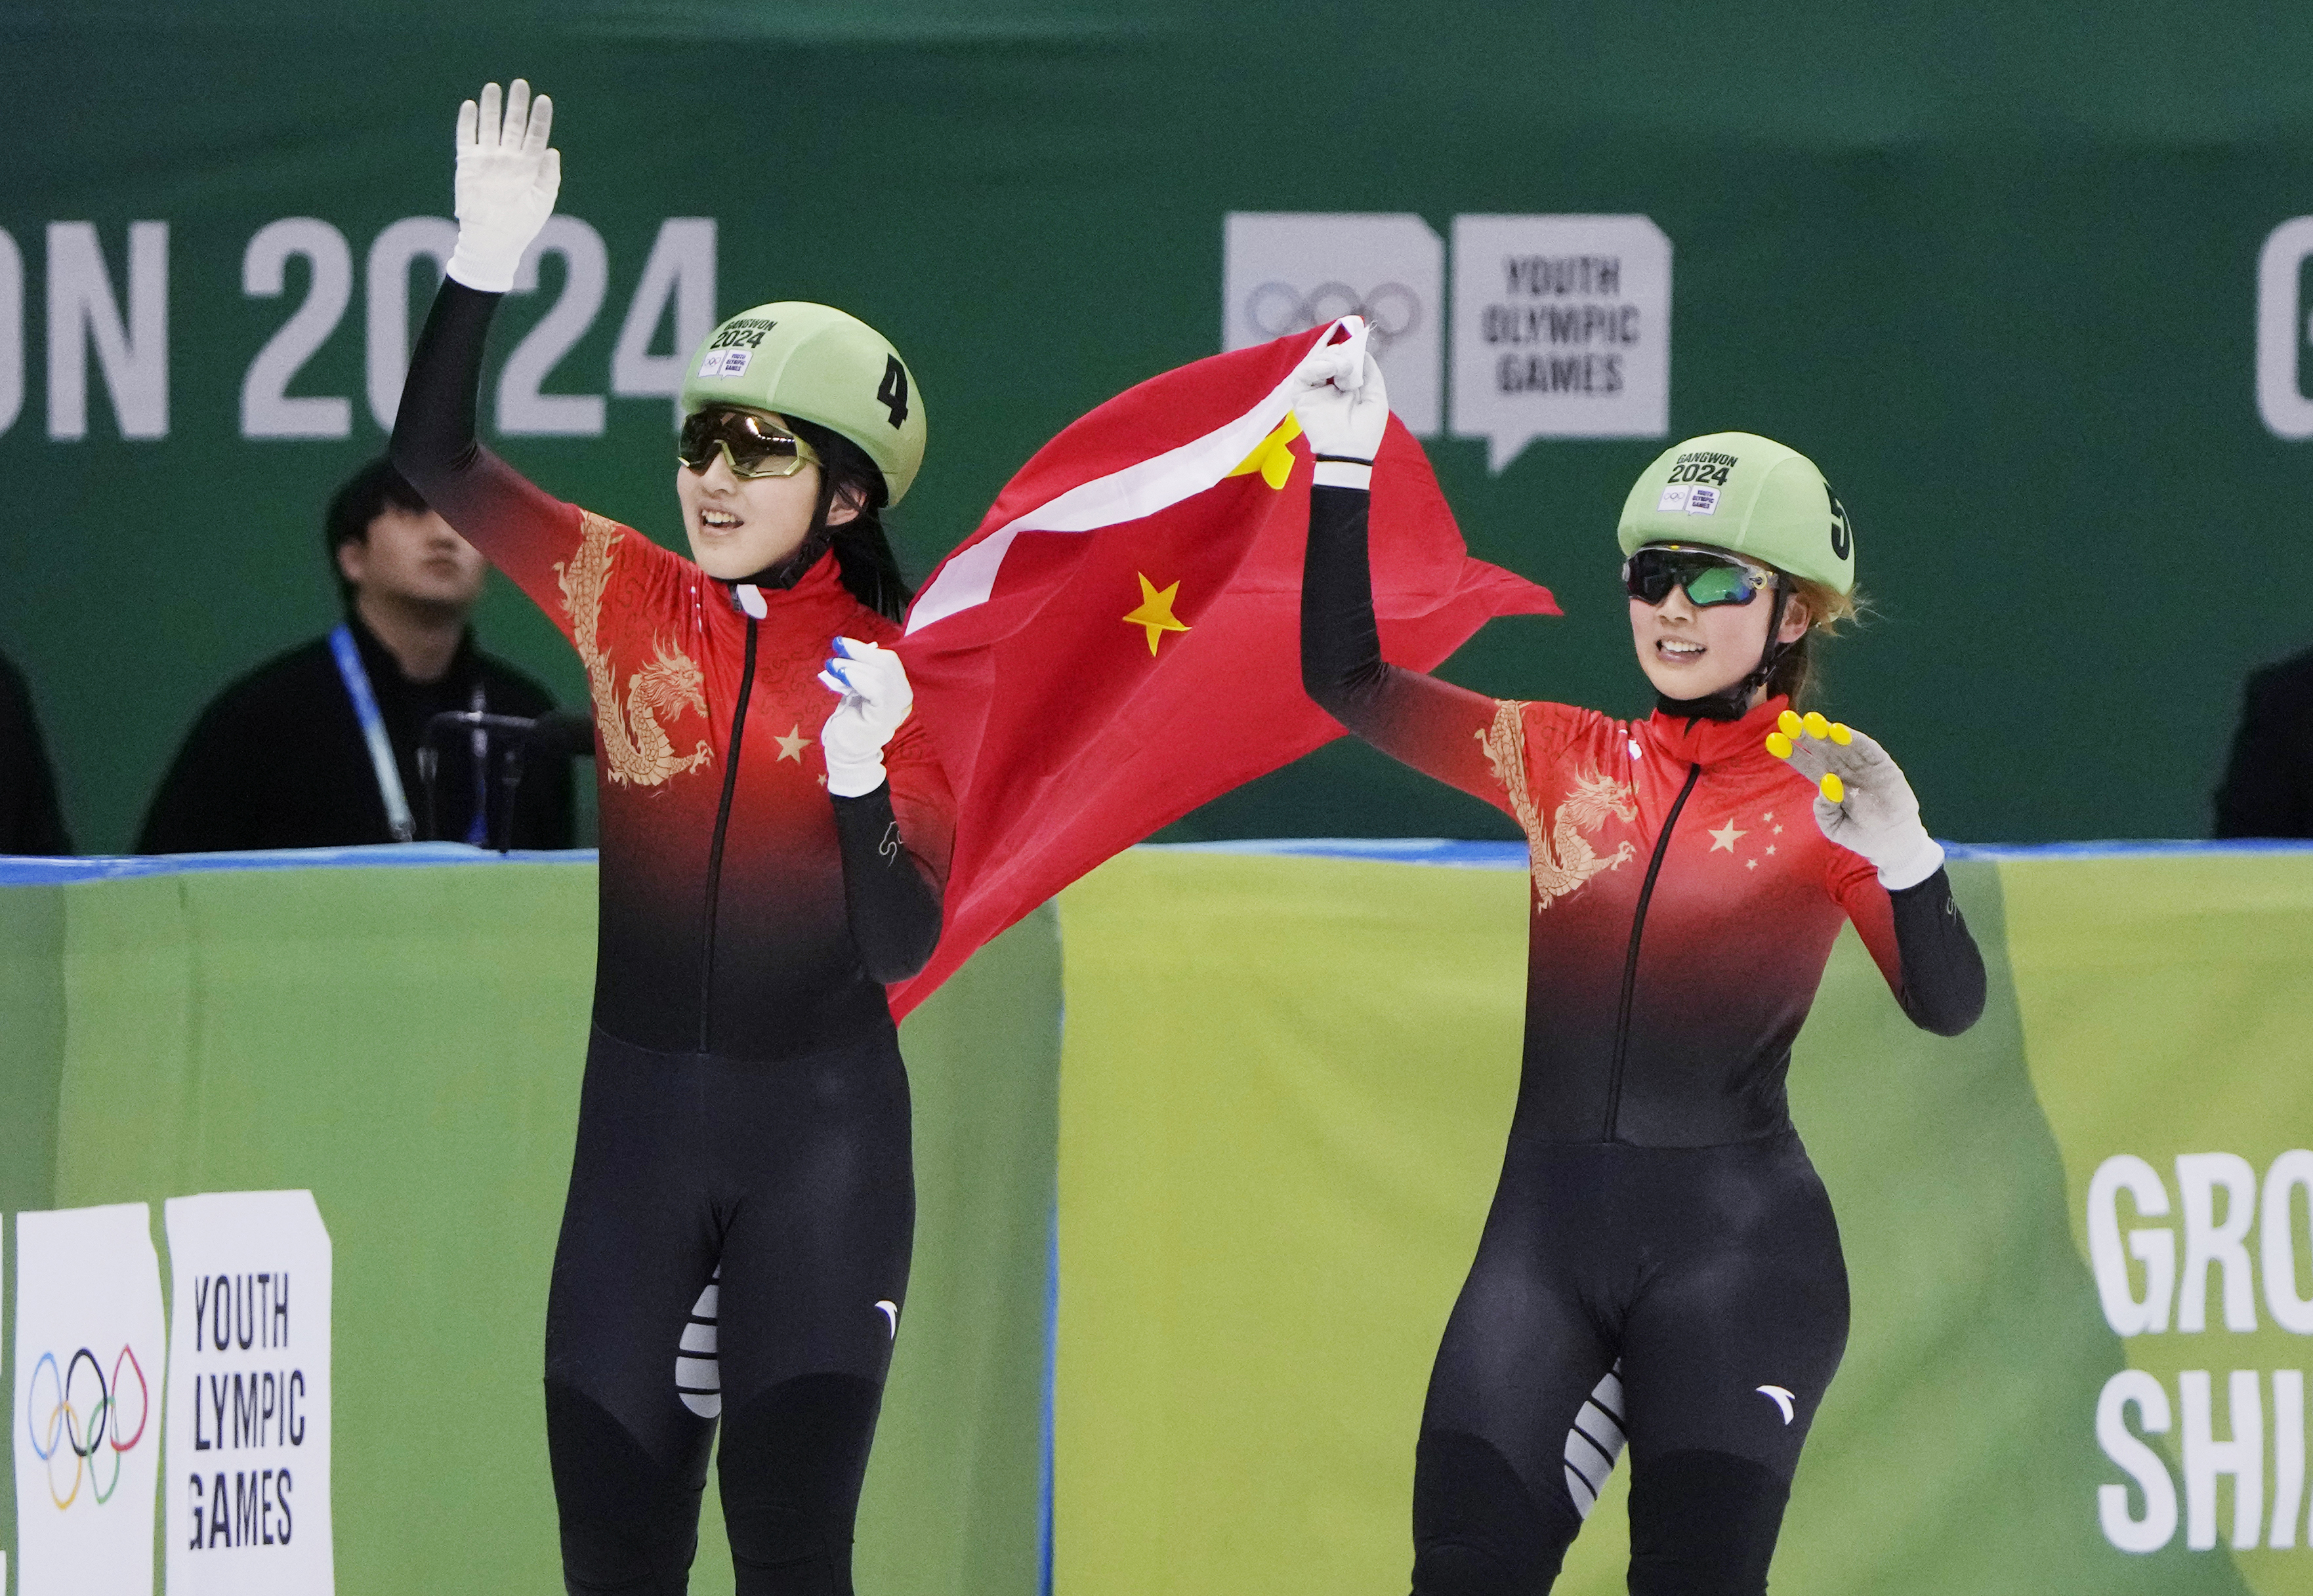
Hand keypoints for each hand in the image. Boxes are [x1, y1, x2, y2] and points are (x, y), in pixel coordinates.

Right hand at [446, 79, 559, 293]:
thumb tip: (552, 150)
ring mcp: (488, 159)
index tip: (543, 99)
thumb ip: (549, 176)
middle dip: (517, 105)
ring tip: (493, 87)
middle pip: (513, 124)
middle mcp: (509, 157)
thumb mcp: (542, 201)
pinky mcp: (468, 164)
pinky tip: (470, 106)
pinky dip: (467, 122)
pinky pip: (466, 138)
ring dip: (491, 107)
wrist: (494, 240)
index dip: (540, 118)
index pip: (536, 135)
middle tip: (520, 84)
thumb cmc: (522, 224)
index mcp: (530, 165)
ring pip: (490, 126)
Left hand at [818, 638, 913, 797]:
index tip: (841, 643)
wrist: (846, 754)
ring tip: (832, 665)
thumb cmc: (849, 722)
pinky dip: (856, 677)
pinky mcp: (885, 718)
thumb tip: (851, 649)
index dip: (865, 649)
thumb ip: (860, 673)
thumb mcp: (856, 690)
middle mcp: (903, 698)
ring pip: (881, 673)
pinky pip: (876, 689)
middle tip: (835, 647)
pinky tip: (840, 674)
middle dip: (859, 652)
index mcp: (898, 689)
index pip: (888, 661)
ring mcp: (897, 709)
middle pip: (887, 663)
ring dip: (852, 664)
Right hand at [1290, 318, 1388, 466]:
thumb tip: (1361, 351)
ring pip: (1315, 361)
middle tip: (1350, 366)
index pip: (1342, 359)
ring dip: (1331, 359)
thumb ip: (1369, 371)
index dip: (1347, 349)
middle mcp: (1328, 387)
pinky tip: (1329, 371)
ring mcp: (1313, 391)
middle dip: (1341, 354)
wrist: (1350, 452)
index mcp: (1345, 387)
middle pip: (1328, 356)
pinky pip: (1303, 373)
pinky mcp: (1300, 397)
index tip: (1355, 344)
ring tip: (1343, 370)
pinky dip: (1316, 367)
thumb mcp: (1376, 395)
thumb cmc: (1365, 430)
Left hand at [1766, 711, 1945, 889]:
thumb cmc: (1861, 835)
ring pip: (1842, 745)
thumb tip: (1824, 787)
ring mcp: (1863, 766)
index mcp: (1828, 782)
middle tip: (1786, 719)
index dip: (1791, 753)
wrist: (1894, 843)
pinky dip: (1855, 740)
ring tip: (1810, 721)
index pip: (1806, 764)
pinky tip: (1838, 731)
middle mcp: (1844, 770)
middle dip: (1804, 734)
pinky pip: (1868, 750)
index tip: (1772, 740)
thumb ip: (1824, 811)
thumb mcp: (1835, 828)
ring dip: (1826, 732)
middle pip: (1820, 749)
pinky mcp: (1884, 766)